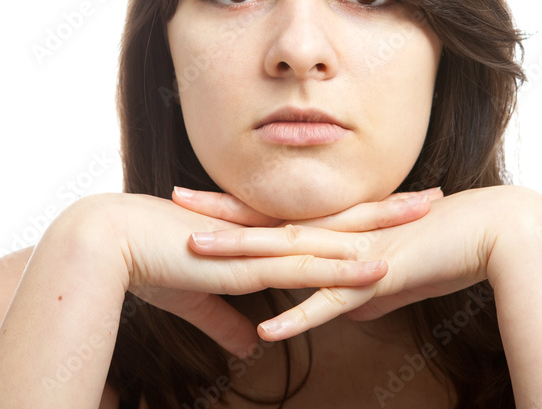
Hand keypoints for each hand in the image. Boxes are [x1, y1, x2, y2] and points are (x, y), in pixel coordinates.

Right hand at [99, 193, 399, 358]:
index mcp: (259, 232)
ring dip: (379, 230)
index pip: (322, 219)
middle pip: (340, 218)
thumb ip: (227, 320)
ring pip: (332, 236)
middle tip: (432, 197)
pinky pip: (304, 269)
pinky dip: (341, 272)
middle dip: (387, 210)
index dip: (361, 214)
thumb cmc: (150, 261)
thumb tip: (249, 343)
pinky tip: (374, 272)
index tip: (396, 205)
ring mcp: (260, 245)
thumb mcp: (199, 298)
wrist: (110, 241)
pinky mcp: (247, 266)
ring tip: (422, 220)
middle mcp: (267, 230)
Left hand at [173, 185, 503, 340]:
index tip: (196, 200)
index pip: (276, 215)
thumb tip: (343, 310)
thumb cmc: (446, 246)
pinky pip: (331, 303)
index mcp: (340, 227)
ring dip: (244, 258)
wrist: (494, 231)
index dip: (235, 209)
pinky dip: (299, 316)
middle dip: (221, 218)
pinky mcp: (379, 277)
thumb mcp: (394, 272)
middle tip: (174, 205)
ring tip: (199, 257)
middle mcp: (341, 232)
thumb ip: (363, 289)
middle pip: (270, 225)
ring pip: (290, 255)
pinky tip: (268, 329)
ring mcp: (356, 252)